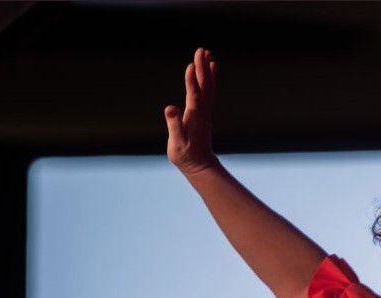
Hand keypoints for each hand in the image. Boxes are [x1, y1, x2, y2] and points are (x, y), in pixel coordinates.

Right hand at [164, 47, 218, 174]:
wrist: (199, 164)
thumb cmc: (185, 155)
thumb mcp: (177, 142)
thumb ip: (174, 125)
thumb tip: (170, 109)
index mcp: (194, 116)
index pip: (194, 95)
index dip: (192, 80)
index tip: (191, 65)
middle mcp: (202, 110)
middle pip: (203, 85)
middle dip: (202, 67)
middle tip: (201, 49)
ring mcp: (205, 110)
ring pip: (208, 86)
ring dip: (206, 69)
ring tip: (206, 53)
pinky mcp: (204, 112)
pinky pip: (208, 91)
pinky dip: (209, 78)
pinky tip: (210, 69)